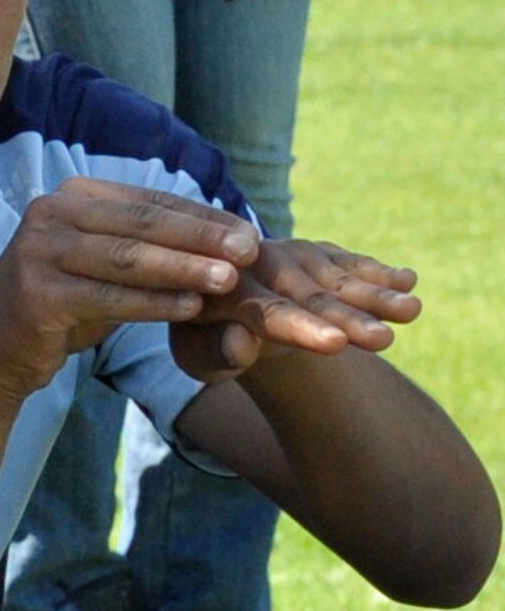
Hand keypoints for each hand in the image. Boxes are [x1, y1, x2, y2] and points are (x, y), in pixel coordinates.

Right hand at [0, 178, 258, 402]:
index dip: (202, 217)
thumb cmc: (64, 303)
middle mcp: (48, 214)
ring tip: (229, 279)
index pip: (148, 202)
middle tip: (249, 249)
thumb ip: (149, 246)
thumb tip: (226, 235)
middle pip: (140, 224)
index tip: (250, 233)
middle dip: (199, 237)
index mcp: (69, 198)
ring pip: (126, 258)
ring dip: (182, 268)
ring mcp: (36, 252)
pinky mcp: (35, 293)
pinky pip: (107, 298)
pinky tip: (190, 308)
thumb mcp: (105, 265)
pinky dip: (152, 303)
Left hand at [171, 239, 419, 382]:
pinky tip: (407, 281)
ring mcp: (292, 256)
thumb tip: (240, 345)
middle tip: (382, 340)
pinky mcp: (319, 254)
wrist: (223, 305)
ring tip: (411, 310)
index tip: (337, 344)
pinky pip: (350, 264)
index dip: (302, 328)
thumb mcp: (199, 356)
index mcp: (223, 289)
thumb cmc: (208, 341)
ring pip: (336, 280)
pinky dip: (378, 273)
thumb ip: (216, 353)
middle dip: (348, 318)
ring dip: (375, 296)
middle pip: (309, 298)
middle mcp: (259, 264)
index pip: (266, 312)